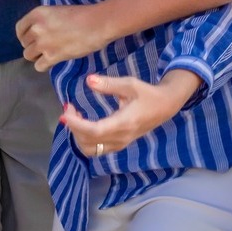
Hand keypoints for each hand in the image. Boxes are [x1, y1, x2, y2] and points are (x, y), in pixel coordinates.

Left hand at [17, 2, 110, 70]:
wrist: (97, 24)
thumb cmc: (81, 15)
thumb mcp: (56, 12)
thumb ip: (44, 21)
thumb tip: (39, 32)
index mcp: (37, 14)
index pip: (19, 28)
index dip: (23, 35)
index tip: (29, 39)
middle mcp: (36, 28)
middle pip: (24, 43)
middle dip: (32, 45)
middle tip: (43, 47)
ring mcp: (43, 43)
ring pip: (28, 55)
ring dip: (36, 56)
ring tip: (47, 55)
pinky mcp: (52, 56)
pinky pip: (38, 66)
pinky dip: (44, 65)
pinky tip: (52, 62)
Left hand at [61, 70, 199, 154]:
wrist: (165, 107)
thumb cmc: (147, 94)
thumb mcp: (129, 84)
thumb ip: (108, 84)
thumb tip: (88, 80)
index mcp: (124, 123)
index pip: (94, 131)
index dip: (76, 124)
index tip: (66, 111)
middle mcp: (121, 138)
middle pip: (88, 142)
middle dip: (74, 127)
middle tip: (69, 107)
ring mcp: (120, 144)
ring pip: (91, 150)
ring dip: (78, 135)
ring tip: (75, 116)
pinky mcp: (119, 145)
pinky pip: (96, 149)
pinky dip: (85, 139)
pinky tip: (83, 123)